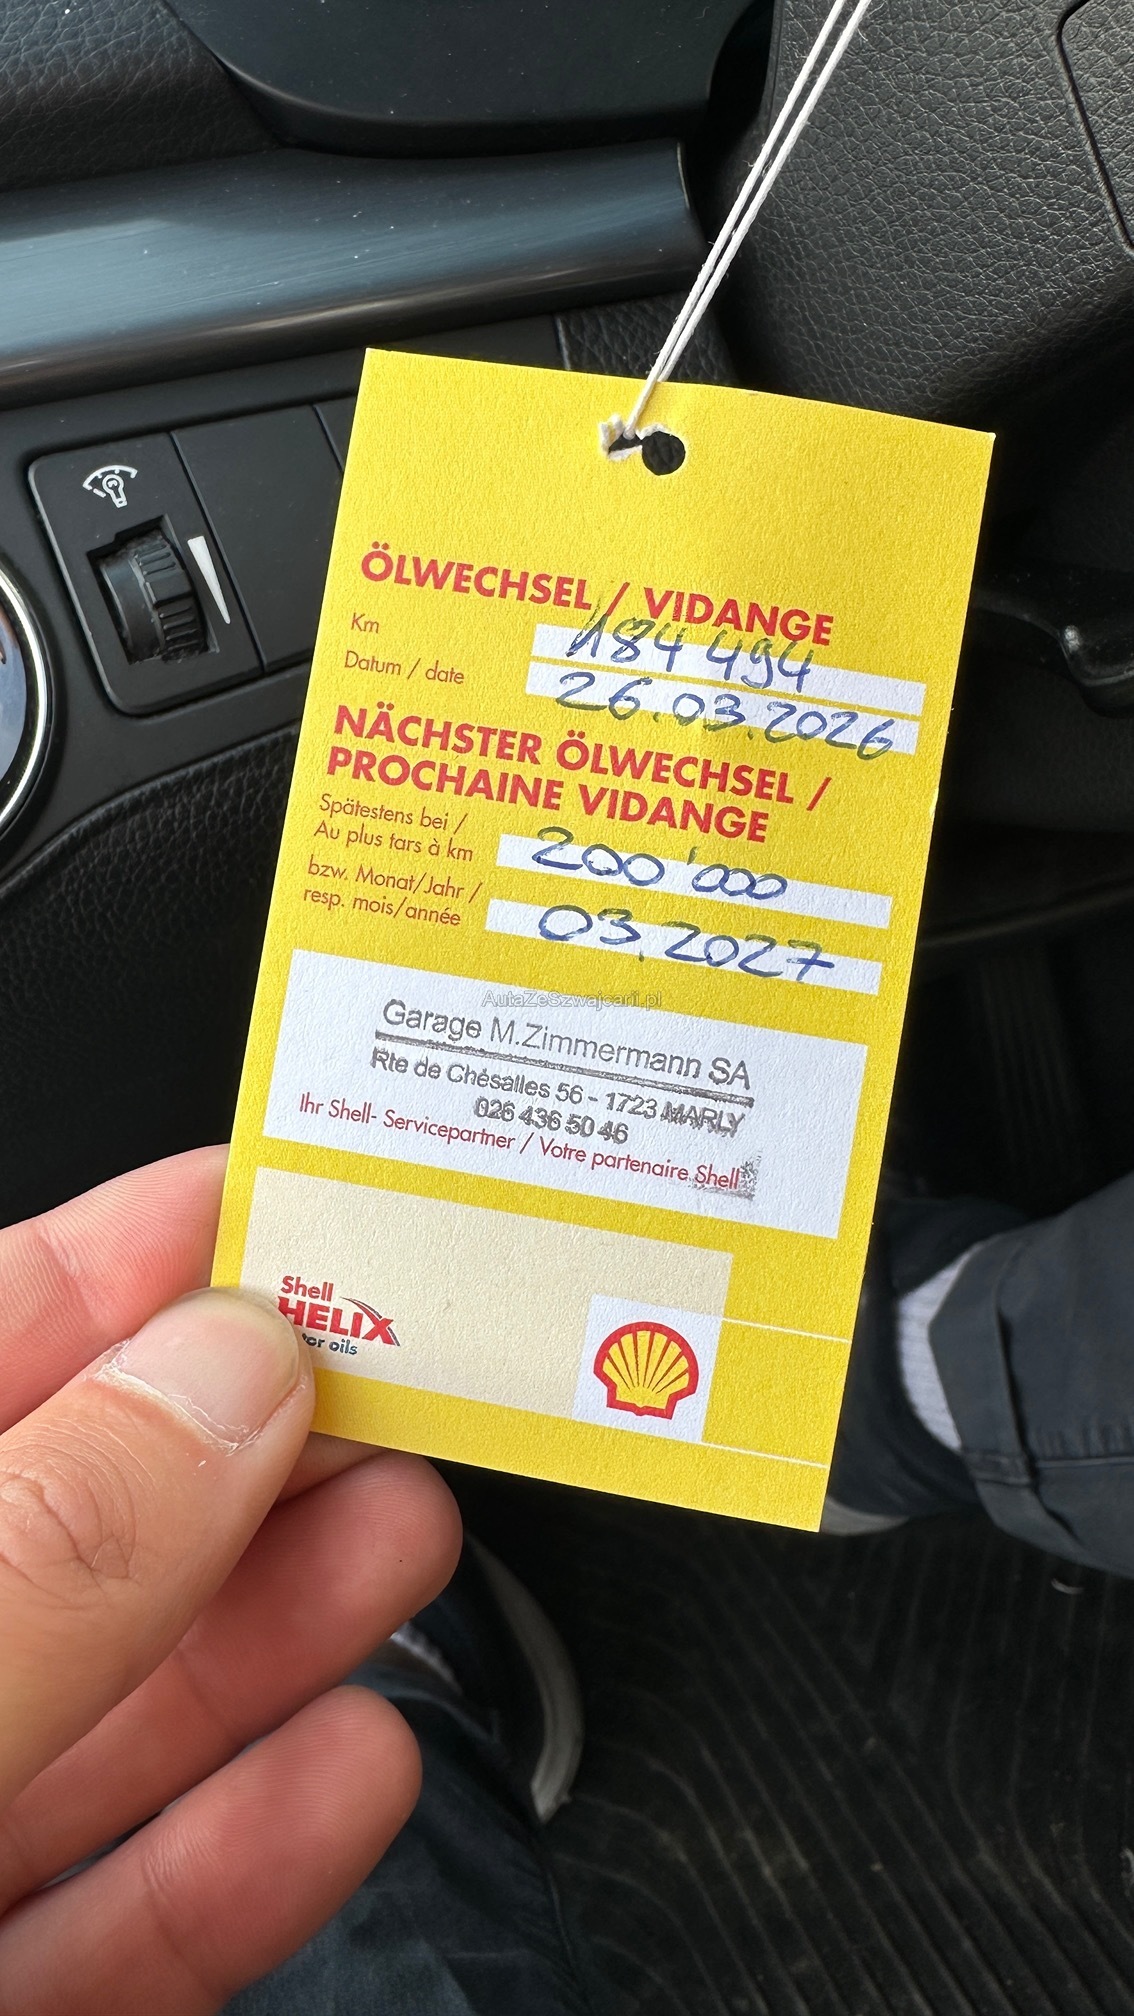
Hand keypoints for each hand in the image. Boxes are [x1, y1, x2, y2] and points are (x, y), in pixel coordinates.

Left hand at [0, 1147, 460, 2012]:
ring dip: (284, 1623)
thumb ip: (44, 1552)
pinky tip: (356, 1767)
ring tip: (415, 1535)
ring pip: (108, 1712)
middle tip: (408, 1372)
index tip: (294, 1193)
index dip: (133, 1258)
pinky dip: (249, 1849)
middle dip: (253, 1439)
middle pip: (72, 1523)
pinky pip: (121, 1924)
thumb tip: (227, 1373)